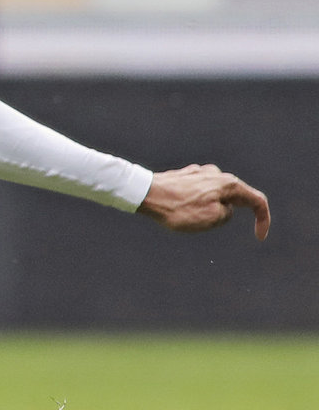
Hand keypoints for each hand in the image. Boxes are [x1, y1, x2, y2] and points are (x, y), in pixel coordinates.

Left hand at [140, 164, 269, 238]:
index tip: (259, 237)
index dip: (263, 220)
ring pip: (215, 196)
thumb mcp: (212, 219)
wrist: (145, 193)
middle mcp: (218, 174)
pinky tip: (178, 209)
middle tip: (205, 225)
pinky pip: (198, 193)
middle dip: (226, 215)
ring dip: (208, 211)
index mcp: (229, 184)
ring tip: (185, 217)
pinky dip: (196, 205)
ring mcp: (200, 173)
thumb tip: (224, 209)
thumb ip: (227, 214)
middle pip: (235, 197)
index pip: (257, 201)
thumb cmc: (178, 209)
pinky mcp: (185, 176)